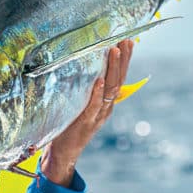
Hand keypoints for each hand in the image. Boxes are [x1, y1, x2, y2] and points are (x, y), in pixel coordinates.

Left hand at [41, 39, 133, 185]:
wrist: (65, 152)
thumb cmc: (71, 125)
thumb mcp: (82, 104)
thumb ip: (87, 90)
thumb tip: (87, 68)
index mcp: (107, 102)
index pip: (119, 78)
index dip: (125, 61)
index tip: (128, 42)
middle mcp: (107, 107)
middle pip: (119, 80)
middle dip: (123, 60)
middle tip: (126, 40)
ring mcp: (98, 115)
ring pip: (110, 90)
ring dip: (113, 69)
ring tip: (115, 51)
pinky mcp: (86, 122)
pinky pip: (94, 106)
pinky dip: (98, 93)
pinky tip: (100, 80)